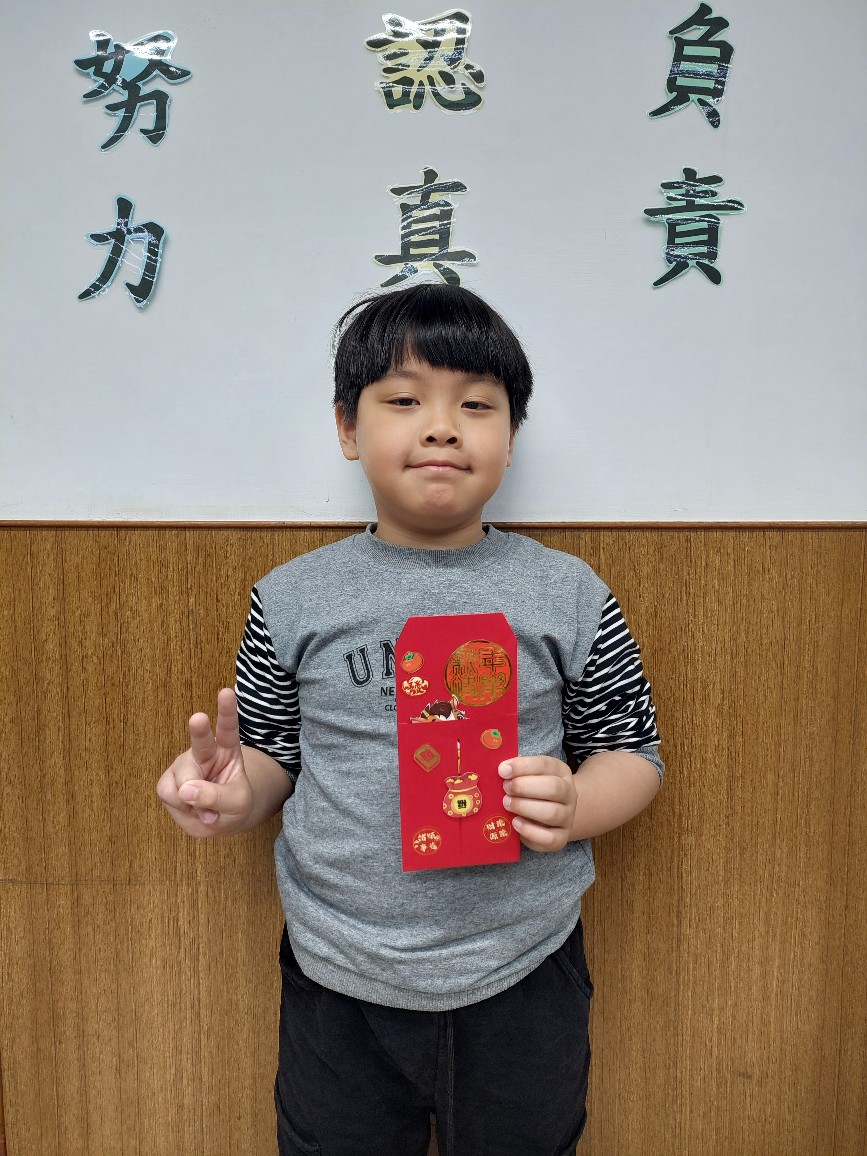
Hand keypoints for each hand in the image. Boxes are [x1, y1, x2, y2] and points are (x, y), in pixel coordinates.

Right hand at [156, 688, 253, 837]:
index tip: (226, 692)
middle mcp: (203, 752)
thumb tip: (186, 791)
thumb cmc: (234, 804)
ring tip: (205, 809)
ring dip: (193, 801)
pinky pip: (170, 795)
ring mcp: (183, 767)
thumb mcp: (238, 803)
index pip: (228, 728)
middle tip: (199, 718)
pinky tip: (191, 810)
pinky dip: (182, 810)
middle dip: (199, 730)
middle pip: (200, 741)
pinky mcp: (168, 783)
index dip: (227, 711)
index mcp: (227, 749)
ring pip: (181, 782)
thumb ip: (217, 797)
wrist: (219, 819)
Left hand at [498, 756, 577, 851]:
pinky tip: (515, 823)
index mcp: (560, 772)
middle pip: (553, 788)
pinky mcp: (561, 838)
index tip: (502, 770)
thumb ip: (516, 773)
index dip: (522, 766)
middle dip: (524, 787)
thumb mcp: (528, 776)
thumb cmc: (533, 792)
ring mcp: (567, 817)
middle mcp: (569, 794)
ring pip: (551, 813)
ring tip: (507, 804)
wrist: (552, 815)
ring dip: (525, 807)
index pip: (544, 765)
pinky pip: (549, 838)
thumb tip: (500, 772)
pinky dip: (530, 831)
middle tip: (505, 788)